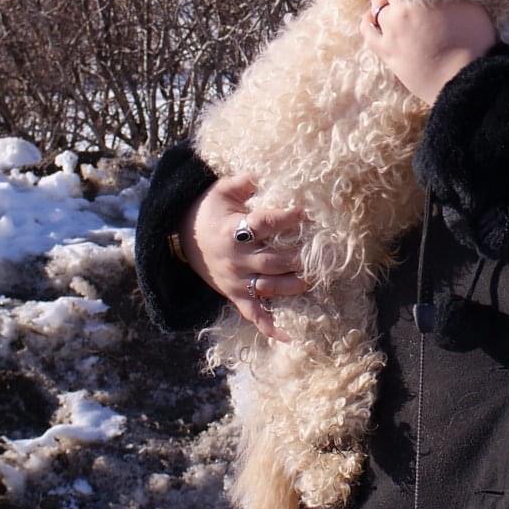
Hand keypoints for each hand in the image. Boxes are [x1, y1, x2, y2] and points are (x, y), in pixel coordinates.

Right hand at [178, 173, 306, 340]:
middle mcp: (235, 258)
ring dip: (293, 287)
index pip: (263, 224)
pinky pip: (253, 315)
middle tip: (325, 256)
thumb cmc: (210, 210)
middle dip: (298, 259)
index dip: (285, 218)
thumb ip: (243, 181)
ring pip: (268, 287)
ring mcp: (236, 280)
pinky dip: (270, 327)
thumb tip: (262, 173)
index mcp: (233, 231)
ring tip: (315, 282)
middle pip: (271, 261)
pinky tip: (289, 336)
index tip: (306, 212)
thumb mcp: (221, 190)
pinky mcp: (235, 296)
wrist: (182, 239)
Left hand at [361, 0, 496, 104]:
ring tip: (388, 3)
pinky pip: (368, 33)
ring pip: (375, 10)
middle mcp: (399, 12)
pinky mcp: (387, 54)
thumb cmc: (474, 43)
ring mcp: (390, 34)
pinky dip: (368, 23)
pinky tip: (371, 19)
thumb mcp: (471, 7)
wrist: (465, 82)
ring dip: (380, 4)